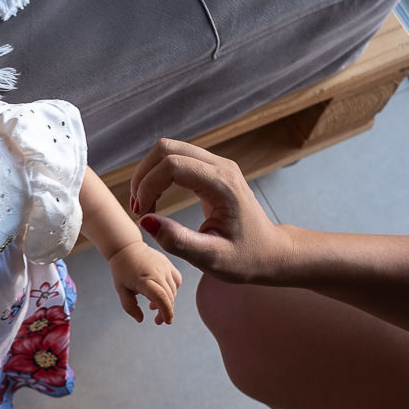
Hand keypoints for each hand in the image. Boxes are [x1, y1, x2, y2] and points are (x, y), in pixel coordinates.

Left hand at [106, 241, 182, 324]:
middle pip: (169, 297)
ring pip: (174, 290)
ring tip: (154, 306)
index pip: (161, 298)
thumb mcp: (121, 290)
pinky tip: (163, 292)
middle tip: (158, 320)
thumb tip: (140, 319)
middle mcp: (158, 273)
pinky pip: (176, 280)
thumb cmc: (122, 269)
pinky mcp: (169, 264)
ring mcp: (165, 267)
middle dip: (165, 311)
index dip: (166, 312)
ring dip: (168, 301)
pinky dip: (173, 290)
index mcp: (145, 280)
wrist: (127, 248)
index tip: (166, 322)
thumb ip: (130, 306)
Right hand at [129, 139, 292, 284]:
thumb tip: (146, 220)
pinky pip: (176, 159)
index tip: (141, 214)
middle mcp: (221, 167)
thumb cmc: (246, 258)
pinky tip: (155, 200)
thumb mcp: (211, 258)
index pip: (173, 166)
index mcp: (223, 185)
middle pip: (167, 149)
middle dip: (143, 176)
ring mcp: (217, 165)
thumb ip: (178, 241)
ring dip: (148, 175)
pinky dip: (158, 176)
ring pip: (169, 150)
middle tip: (138, 208)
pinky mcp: (211, 170)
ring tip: (144, 206)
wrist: (270, 252)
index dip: (148, 186)